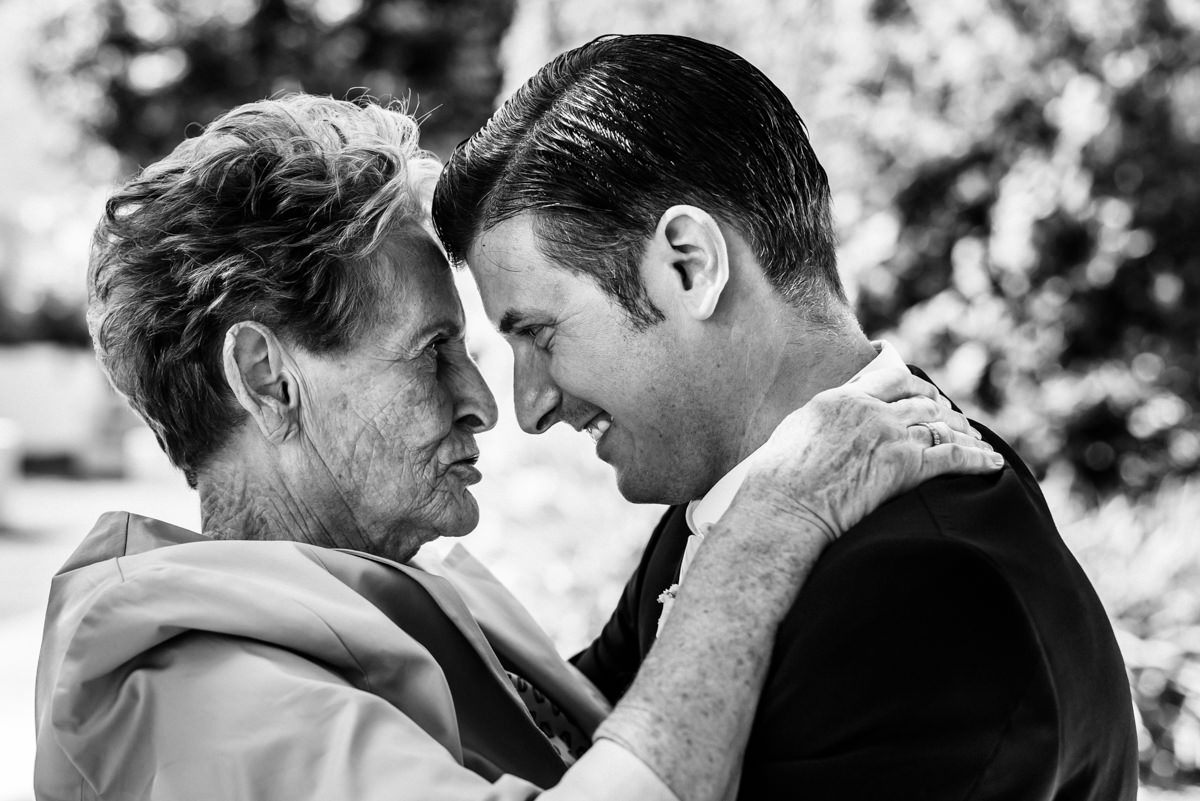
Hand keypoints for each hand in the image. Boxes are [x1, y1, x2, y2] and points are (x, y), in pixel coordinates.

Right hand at [727, 367, 1003, 544]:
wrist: (785, 504)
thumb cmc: (778, 478)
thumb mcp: (796, 431)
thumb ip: (822, 418)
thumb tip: (828, 420)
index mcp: (844, 396)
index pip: (890, 377)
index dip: (914, 384)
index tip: (925, 391)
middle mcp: (872, 409)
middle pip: (921, 401)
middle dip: (942, 409)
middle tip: (955, 418)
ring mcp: (890, 435)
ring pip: (941, 426)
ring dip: (964, 433)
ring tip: (978, 441)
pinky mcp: (905, 465)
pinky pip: (953, 457)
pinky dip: (978, 459)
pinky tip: (993, 463)